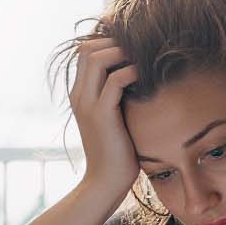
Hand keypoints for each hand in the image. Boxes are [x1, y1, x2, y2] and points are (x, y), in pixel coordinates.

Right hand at [70, 35, 141, 210]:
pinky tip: (146, 76)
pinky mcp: (101, 115)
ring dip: (121, 52)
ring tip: (142, 59)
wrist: (106, 182)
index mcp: (80, 94)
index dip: (108, 43)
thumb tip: (141, 79)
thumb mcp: (116, 118)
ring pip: (96, 57)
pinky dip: (132, 71)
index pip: (86, 51)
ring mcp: (87, 104)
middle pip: (87, 48)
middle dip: (114, 42)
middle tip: (139, 50)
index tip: (133, 48)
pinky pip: (115, 80)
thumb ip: (119, 98)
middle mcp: (79, 95)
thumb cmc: (117, 152)